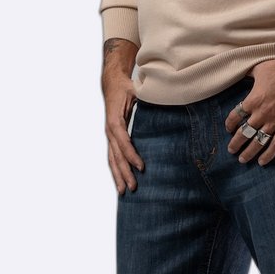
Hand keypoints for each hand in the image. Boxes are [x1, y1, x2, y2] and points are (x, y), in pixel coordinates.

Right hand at [101, 39, 142, 194]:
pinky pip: (112, 156)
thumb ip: (148, 96)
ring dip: (118, 175)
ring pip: (112, 159)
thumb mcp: (136, 89)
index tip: (141, 167)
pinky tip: (120, 180)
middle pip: (116, 155)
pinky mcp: (112, 137)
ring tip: (124, 191)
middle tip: (134, 187)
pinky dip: (115, 169)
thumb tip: (165, 97)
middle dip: (124, 172)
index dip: (131, 155)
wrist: (111, 82)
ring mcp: (109, 134)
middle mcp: (110, 130)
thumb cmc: (125, 87)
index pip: (123, 141)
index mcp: (115, 120)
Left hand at [224, 57, 274, 166]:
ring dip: (249, 152)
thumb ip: (248, 74)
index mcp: (253, 99)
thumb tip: (241, 72)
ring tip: (242, 159)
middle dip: (236, 143)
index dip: (230, 124)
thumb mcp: (259, 68)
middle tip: (231, 150)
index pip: (235, 117)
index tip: (228, 129)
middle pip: (244, 133)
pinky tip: (262, 162)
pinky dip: (268, 154)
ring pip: (259, 142)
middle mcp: (262, 113)